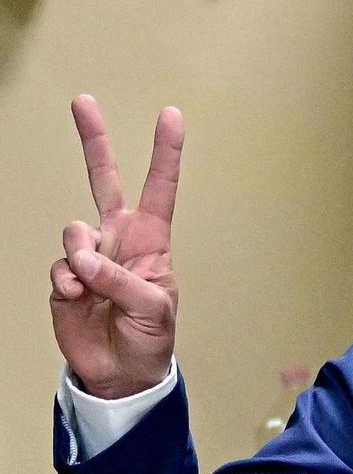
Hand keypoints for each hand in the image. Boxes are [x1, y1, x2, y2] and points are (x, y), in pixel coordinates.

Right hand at [50, 95, 183, 399]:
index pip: (160, 188)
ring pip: (75, 230)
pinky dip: (67, 281)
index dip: (165, 153)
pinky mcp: (65, 278)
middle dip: (93, 141)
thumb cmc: (150, 337)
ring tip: (92, 286)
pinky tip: (78, 298)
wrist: (120, 372)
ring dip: (82, 256)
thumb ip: (121, 280)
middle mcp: (119, 239)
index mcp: (152, 240)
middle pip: (103, 180)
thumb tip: (84, 258)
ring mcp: (90, 256)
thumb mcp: (154, 308)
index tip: (171, 114)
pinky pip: (60, 265)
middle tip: (83, 100)